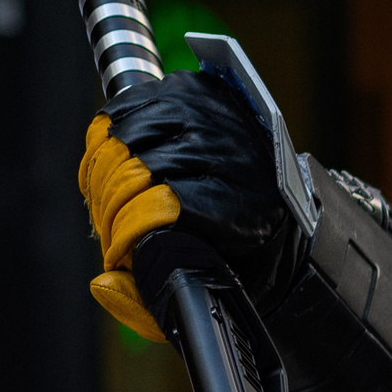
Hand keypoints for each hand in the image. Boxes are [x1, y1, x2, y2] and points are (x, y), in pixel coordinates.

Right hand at [78, 69, 298, 342]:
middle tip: (110, 231)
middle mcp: (233, 154)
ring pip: (124, 138)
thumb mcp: (216, 290)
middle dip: (108, 207)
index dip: (125, 232)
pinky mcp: (192, 92)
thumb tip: (104, 284)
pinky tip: (112, 168)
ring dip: (104, 176)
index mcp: (246, 208)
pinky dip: (106, 141)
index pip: (163, 206)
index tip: (116, 254)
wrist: (288, 208)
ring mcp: (212, 116)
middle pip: (136, 170)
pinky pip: (124, 111)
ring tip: (109, 204)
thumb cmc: (249, 256)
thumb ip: (159, 298)